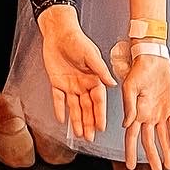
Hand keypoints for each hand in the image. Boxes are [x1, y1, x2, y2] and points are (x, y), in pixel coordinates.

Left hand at [38, 6, 114, 140]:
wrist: (59, 33)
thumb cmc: (77, 41)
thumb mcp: (91, 55)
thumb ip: (100, 70)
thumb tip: (112, 84)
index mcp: (94, 79)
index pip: (98, 101)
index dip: (99, 114)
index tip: (101, 127)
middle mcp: (83, 84)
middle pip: (87, 107)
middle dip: (89, 123)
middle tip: (90, 137)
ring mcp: (70, 85)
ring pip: (74, 107)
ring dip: (77, 120)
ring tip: (79, 134)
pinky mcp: (57, 82)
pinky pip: (58, 99)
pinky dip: (60, 109)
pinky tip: (62, 120)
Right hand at [110, 39, 169, 169]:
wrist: (153, 59)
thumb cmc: (138, 71)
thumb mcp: (130, 87)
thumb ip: (128, 106)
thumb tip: (127, 124)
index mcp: (135, 113)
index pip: (132, 137)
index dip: (131, 151)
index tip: (131, 165)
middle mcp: (147, 116)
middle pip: (149, 141)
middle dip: (153, 156)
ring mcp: (159, 113)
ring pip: (162, 137)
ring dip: (165, 151)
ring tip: (168, 165)